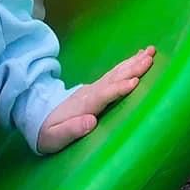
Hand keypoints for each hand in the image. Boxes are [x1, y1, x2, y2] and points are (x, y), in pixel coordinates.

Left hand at [37, 47, 155, 155]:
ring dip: (133, 62)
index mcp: (83, 105)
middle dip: (132, 68)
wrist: (39, 119)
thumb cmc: (48, 133)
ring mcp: (93, 88)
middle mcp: (90, 92)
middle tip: (150, 57)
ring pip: (116, 73)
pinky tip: (137, 58)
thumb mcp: (54, 137)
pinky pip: (115, 74)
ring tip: (150, 52)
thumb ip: (71, 130)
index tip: (135, 82)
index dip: (118, 89)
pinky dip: (127, 65)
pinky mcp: (97, 88)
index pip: (103, 95)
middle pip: (113, 78)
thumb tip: (91, 122)